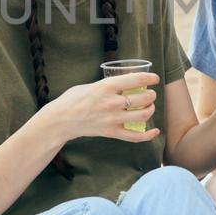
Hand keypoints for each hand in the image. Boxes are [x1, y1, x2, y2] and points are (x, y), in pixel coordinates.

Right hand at [43, 71, 161, 143]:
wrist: (60, 120)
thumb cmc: (72, 100)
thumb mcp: (90, 86)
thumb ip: (107, 86)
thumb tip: (123, 84)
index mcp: (106, 87)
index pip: (135, 79)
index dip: (149, 77)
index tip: (155, 78)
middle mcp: (112, 102)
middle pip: (143, 98)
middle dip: (151, 95)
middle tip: (150, 94)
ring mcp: (112, 119)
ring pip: (143, 115)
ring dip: (150, 110)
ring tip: (149, 107)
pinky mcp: (111, 132)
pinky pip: (135, 136)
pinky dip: (148, 135)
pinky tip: (155, 130)